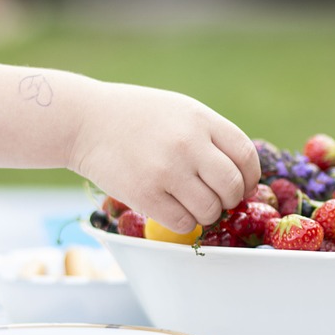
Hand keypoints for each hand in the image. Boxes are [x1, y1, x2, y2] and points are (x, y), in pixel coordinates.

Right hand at [68, 82, 260, 232]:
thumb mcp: (180, 110)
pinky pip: (183, 223)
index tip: (242, 185)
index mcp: (201, 120)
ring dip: (206, 214)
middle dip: (230, 199)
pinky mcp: (145, 195)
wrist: (84, 121)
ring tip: (191, 204)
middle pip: (233, 187)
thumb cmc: (136, 116)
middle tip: (217, 199)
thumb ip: (210, 136)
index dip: (250, 177)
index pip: (246, 157)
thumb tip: (242, 175)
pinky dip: (183, 222)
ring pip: (210, 210)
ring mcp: (167, 170)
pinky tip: (172, 209)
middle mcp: (188, 144)